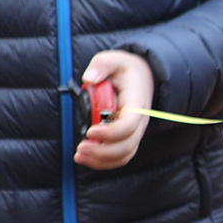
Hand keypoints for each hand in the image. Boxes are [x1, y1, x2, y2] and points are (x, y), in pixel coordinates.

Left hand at [74, 50, 153, 169]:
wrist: (143, 77)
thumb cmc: (125, 69)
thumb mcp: (114, 59)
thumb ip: (102, 65)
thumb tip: (89, 79)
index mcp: (137, 102)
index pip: (129, 125)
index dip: (110, 133)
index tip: (90, 131)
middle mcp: (140, 120)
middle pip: (126, 145)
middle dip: (102, 151)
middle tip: (80, 147)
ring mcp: (135, 131)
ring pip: (124, 155)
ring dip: (102, 160)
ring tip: (80, 154)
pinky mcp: (128, 138)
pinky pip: (121, 157)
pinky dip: (104, 162)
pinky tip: (86, 157)